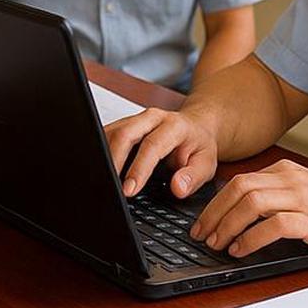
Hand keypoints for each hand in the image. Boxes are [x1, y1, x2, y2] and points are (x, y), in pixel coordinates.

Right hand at [105, 105, 223, 199]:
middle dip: (113, 161)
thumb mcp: (206, 164)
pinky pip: (107, 134)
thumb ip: (193, 177)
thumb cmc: (198, 147)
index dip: (139, 169)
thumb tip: (178, 188)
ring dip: (104, 155)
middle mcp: (152, 117)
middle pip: (125, 133)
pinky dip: (101, 151)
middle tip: (110, 187)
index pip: (152, 146)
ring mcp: (136, 118)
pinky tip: (101, 168)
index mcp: (174, 126)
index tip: (129, 190)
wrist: (194, 128)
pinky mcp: (124, 124)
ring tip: (103, 180)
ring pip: (112, 132)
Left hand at [190, 159, 307, 258]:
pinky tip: (242, 249)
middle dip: (213, 214)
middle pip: (238, 189)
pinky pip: (273, 225)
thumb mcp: (305, 192)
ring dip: (227, 225)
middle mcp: (290, 180)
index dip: (215, 203)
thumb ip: (276, 195)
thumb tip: (241, 213)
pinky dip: (251, 238)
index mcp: (285, 171)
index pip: (238, 182)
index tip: (203, 222)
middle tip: (201, 235)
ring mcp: (301, 198)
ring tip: (218, 244)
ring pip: (250, 204)